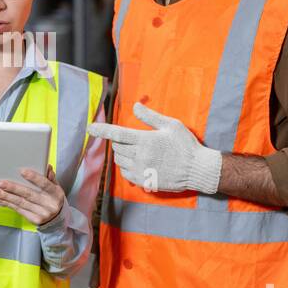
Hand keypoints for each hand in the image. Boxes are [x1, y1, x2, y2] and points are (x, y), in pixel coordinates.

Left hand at [0, 164, 64, 225]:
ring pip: (21, 203)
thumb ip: (50, 178)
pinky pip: (19, 210)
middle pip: (29, 195)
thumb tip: (47, 167)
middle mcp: (49, 204)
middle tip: (2, 183)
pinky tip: (1, 199)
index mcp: (56, 193)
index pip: (44, 184)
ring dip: (7, 197)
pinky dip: (9, 204)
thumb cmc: (53, 199)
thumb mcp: (56, 187)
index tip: (22, 171)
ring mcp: (42, 214)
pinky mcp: (34, 220)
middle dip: (14, 188)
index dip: (34, 178)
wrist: (57, 219)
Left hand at [87, 102, 222, 193]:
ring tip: (136, 151)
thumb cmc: (186, 145)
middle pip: (117, 147)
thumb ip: (150, 116)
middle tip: (132, 140)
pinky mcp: (144, 181)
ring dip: (122, 154)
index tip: (90, 127)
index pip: (117, 134)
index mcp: (146, 140)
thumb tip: (135, 106)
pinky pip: (125, 174)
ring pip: (120, 161)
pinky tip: (137, 163)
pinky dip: (126, 167)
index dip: (102, 130)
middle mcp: (141, 156)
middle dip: (119, 142)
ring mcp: (141, 170)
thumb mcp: (171, 125)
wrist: (197, 169)